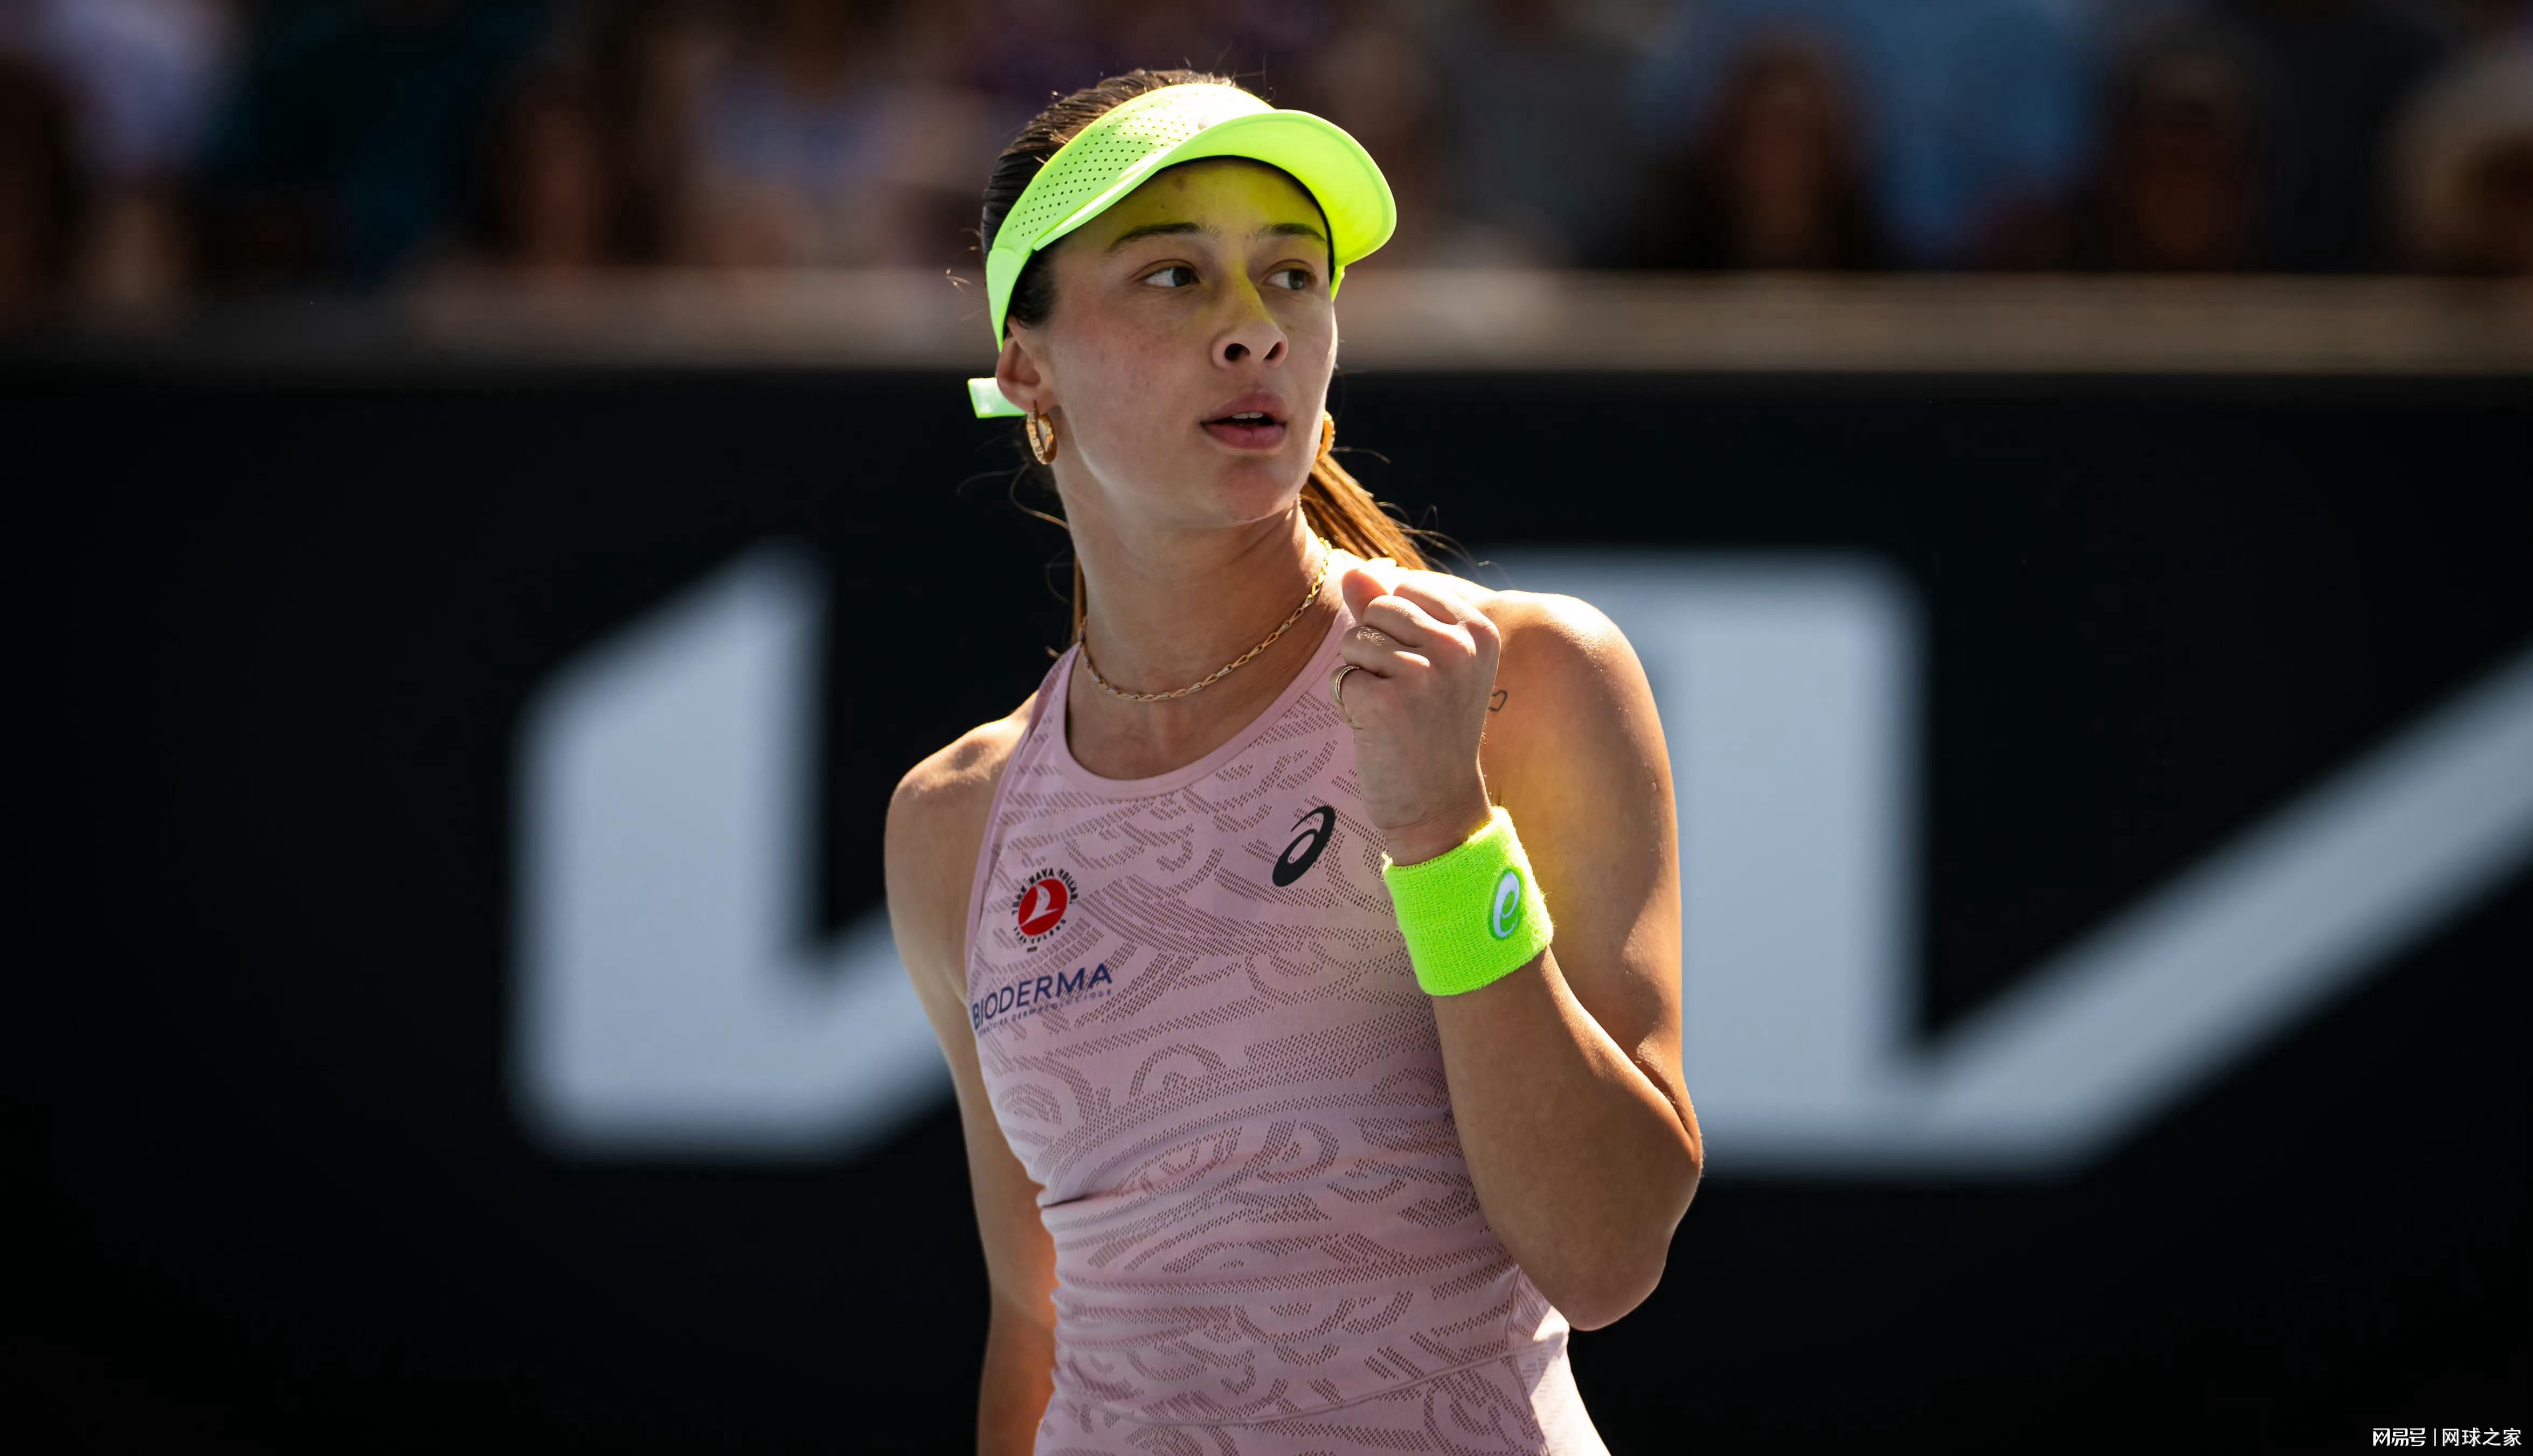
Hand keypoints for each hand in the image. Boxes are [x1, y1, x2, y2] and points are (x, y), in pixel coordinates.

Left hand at [1332, 561, 1501, 864]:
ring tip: (1391, 712)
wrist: (1438, 806)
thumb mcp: (1423, 661)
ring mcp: (1426, 673)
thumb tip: (1352, 567)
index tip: (1421, 675)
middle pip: (1378, 609)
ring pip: (1356, 641)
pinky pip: (1342, 677)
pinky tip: (1378, 730)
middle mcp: (1459, 646)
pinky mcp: (1389, 702)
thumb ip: (1388, 609)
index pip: (1404, 589)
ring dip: (1360, 677)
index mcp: (1478, 629)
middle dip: (1374, 650)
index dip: (1395, 630)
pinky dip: (1348, 704)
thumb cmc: (1428, 729)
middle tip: (1402, 696)